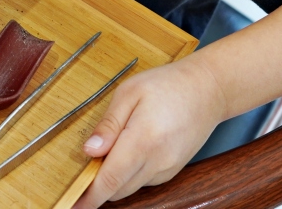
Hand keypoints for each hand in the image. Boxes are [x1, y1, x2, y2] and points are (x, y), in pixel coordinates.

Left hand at [72, 56, 226, 207]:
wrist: (207, 89)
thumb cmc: (167, 85)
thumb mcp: (129, 93)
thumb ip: (108, 125)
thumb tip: (89, 152)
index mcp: (143, 140)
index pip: (110, 179)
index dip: (90, 196)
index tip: (74, 204)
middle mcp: (158, 162)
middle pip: (118, 189)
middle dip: (98, 183)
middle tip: (87, 161)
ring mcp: (167, 169)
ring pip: (130, 187)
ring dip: (114, 178)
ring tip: (113, 146)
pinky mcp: (173, 170)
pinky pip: (144, 181)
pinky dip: (130, 173)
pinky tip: (130, 149)